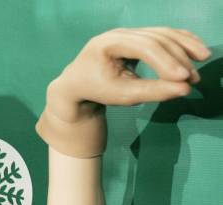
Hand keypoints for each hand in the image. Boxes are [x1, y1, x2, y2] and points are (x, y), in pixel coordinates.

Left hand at [50, 27, 210, 120]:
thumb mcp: (121, 96)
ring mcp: (128, 33)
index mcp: (107, 44)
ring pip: (162, 34)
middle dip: (178, 57)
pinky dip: (179, 42)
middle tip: (195, 78)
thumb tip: (184, 89)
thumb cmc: (96, 91)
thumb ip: (151, 92)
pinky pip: (161, 35)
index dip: (166, 61)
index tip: (183, 78)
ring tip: (202, 62)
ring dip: (184, 47)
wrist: (79, 84)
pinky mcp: (136, 37)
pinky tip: (194, 51)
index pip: (143, 47)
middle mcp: (119, 33)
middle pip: (155, 38)